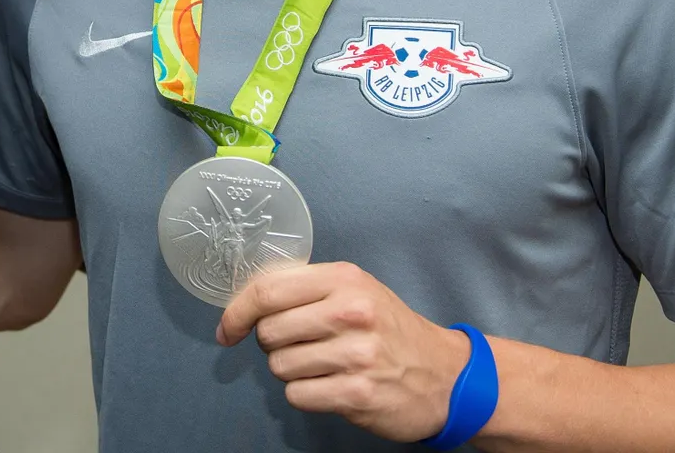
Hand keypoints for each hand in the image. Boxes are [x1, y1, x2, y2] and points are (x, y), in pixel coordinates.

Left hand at [217, 261, 470, 441]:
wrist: (445, 375)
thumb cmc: (391, 331)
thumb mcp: (357, 291)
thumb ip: (306, 289)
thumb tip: (245, 300)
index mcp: (345, 279)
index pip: (267, 291)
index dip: (237, 312)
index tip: (229, 328)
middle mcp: (351, 312)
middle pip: (269, 331)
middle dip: (273, 344)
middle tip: (300, 346)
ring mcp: (355, 355)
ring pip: (280, 366)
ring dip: (292, 371)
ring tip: (323, 365)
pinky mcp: (357, 394)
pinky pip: (297, 395)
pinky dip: (306, 394)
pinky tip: (331, 386)